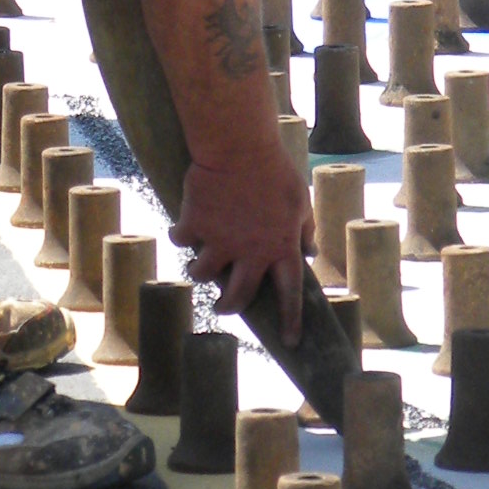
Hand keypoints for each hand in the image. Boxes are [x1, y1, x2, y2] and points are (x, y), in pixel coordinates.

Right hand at [170, 150, 312, 343]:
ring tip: (200, 261)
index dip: (291, 320)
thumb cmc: (275, 169)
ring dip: (200, 270)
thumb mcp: (300, 199)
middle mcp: (250, 252)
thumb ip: (304, 228)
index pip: (290, 294)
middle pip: (238, 296)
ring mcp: (220, 241)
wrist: (239, 147)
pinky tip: (183, 224)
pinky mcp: (195, 225)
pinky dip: (180, 232)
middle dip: (229, 307)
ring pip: (201, 274)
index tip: (291, 342)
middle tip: (224, 307)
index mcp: (280, 246)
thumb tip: (309, 250)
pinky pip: (180, 238)